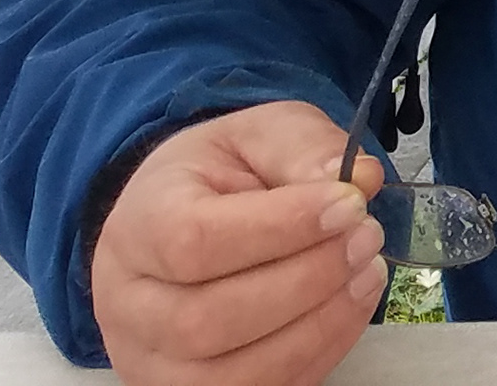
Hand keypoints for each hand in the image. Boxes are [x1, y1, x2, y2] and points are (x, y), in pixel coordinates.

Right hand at [93, 102, 390, 385]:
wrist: (176, 220)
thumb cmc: (217, 177)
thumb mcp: (256, 134)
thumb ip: (303, 148)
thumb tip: (358, 180)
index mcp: (138, 226)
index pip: (195, 242)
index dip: (280, 228)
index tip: (350, 205)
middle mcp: (128, 305)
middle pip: (207, 320)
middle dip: (305, 281)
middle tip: (367, 238)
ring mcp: (150, 362)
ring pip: (228, 376)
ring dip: (316, 327)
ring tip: (367, 273)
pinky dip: (314, 357)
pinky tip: (349, 309)